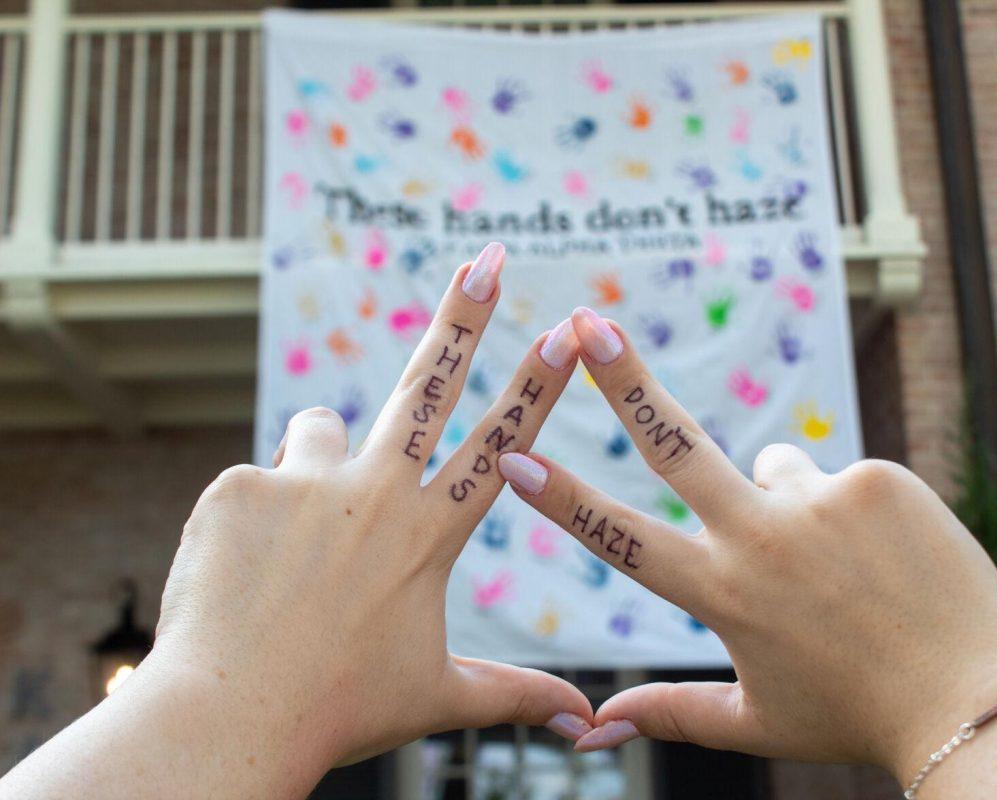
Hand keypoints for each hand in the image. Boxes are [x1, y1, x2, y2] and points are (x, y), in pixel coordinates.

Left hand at [0, 244, 593, 799]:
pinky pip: (254, 482)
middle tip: (490, 258)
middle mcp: (373, 493)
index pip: (502, 445)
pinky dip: (252, 520)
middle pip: (428, 383)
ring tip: (296, 542)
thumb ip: (515, 695)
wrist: (229, 718)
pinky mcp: (238, 486)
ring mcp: (303, 482)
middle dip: (466, 314)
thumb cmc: (339, 708)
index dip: (539, 383)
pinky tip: (242, 575)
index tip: (568, 329)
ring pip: (319, 431)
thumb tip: (586, 724)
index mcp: (427, 534)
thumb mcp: (438, 695)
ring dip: (319, 463)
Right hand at [496, 307, 996, 775]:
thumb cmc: (856, 714)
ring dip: (786, 501)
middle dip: (622, 377)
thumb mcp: (755, 719)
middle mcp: (764, 536)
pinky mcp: (878, 477)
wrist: (975, 700)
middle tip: (586, 321)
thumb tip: (584, 733)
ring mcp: (825, 500)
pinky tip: (885, 556)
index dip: (561, 497)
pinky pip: (841, 476)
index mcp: (725, 593)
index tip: (512, 455)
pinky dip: (850, 509)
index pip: (623, 538)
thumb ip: (668, 712)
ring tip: (840, 567)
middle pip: (675, 442)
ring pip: (777, 469)